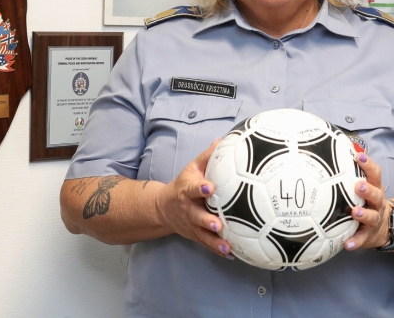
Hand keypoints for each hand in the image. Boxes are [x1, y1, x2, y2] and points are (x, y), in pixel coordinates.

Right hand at [154, 139, 233, 258]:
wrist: (162, 207)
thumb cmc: (183, 184)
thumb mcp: (191, 168)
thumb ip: (207, 156)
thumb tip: (222, 139)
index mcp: (187, 190)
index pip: (193, 188)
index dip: (201, 188)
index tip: (210, 187)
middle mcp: (189, 209)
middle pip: (198, 216)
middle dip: (207, 220)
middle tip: (218, 224)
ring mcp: (191, 225)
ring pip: (203, 234)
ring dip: (215, 241)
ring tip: (227, 246)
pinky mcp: (195, 235)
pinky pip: (207, 244)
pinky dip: (218, 250)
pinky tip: (231, 255)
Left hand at [344, 152, 391, 250]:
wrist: (386, 229)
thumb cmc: (368, 202)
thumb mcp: (366, 188)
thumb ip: (353, 175)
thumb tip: (333, 152)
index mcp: (376, 189)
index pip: (375, 174)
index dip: (369, 165)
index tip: (359, 156)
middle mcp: (378, 203)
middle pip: (376, 195)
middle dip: (368, 190)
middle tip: (358, 186)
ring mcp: (375, 220)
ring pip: (372, 217)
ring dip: (364, 214)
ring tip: (355, 212)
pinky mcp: (369, 236)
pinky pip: (362, 240)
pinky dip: (355, 242)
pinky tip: (347, 244)